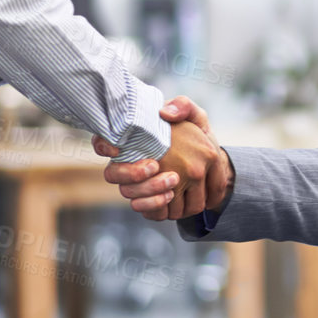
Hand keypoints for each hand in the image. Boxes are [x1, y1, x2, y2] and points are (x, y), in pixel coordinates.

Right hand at [93, 97, 231, 219]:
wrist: (215, 166)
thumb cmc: (198, 137)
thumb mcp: (195, 117)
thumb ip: (183, 107)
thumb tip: (165, 112)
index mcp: (134, 141)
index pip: (102, 142)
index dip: (102, 145)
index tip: (116, 148)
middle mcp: (130, 164)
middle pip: (112, 174)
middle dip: (132, 173)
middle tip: (156, 166)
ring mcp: (138, 185)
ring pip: (128, 194)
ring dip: (148, 190)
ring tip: (173, 181)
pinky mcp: (151, 202)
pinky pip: (143, 210)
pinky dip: (154, 206)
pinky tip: (170, 197)